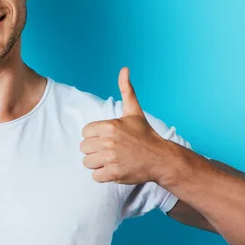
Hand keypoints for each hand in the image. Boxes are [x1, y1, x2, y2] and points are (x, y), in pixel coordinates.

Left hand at [80, 67, 168, 184]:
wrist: (161, 158)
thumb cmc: (145, 134)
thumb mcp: (134, 111)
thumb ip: (126, 90)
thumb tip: (124, 69)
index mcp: (109, 126)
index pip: (85, 132)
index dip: (95, 136)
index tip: (107, 138)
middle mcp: (108, 141)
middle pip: (84, 148)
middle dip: (95, 150)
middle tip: (110, 150)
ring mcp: (111, 158)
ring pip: (87, 162)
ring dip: (97, 163)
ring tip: (111, 159)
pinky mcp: (114, 173)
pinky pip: (95, 176)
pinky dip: (103, 175)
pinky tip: (114, 169)